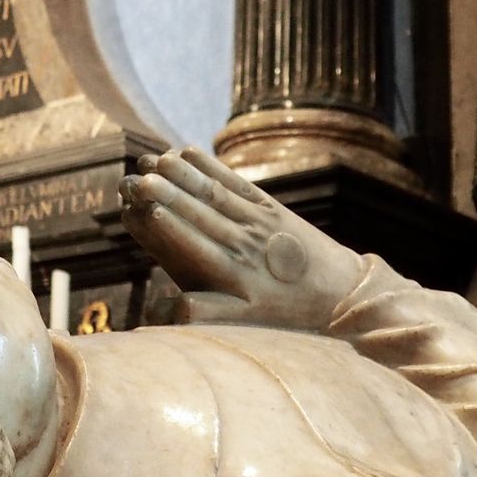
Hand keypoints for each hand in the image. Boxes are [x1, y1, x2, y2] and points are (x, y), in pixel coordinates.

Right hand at [121, 147, 365, 330]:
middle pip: (196, 213)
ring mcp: (256, 221)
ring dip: (180, 176)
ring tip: (153, 162)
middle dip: (163, 195)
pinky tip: (186, 152)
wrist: (341, 297)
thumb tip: (157, 309)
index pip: (188, 243)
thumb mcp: (244, 324)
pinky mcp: (269, 206)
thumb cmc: (285, 315)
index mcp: (230, 274)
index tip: (135, 208)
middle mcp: (242, 242)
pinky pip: (234, 182)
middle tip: (135, 179)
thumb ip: (200, 315)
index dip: (161, 225)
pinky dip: (210, 166)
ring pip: (212, 193)